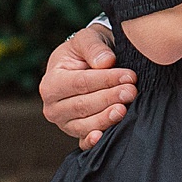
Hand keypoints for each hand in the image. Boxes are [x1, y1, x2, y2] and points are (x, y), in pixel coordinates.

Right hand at [38, 24, 138, 149]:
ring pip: (85, 124)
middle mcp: (53, 107)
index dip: (105, 80)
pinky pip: (84, 142)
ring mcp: (64, 123)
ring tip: (124, 109)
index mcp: (51, 83)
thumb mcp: (88, 39)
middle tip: (131, 91)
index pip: (80, 83)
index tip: (129, 76)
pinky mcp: (77, 134)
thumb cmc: (87, 51)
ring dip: (106, 118)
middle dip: (109, 98)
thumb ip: (94, 48)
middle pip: (83, 105)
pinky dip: (92, 141)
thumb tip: (106, 62)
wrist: (90, 64)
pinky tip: (102, 137)